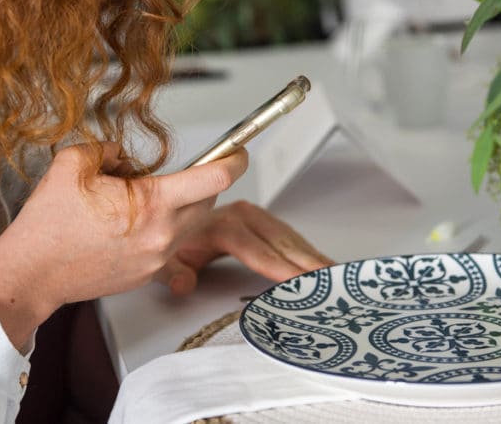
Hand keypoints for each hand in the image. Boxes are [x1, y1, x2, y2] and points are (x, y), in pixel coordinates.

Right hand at [0, 142, 247, 347]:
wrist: (30, 275)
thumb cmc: (48, 224)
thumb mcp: (73, 163)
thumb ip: (108, 149)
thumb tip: (124, 157)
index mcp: (152, 204)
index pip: (216, 178)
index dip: (234, 159)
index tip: (237, 151)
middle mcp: (163, 235)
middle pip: (209, 200)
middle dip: (202, 181)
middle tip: (179, 171)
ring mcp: (157, 259)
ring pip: (193, 224)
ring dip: (184, 207)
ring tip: (144, 198)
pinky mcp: (148, 275)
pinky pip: (173, 246)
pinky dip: (165, 230)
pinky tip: (133, 223)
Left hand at [154, 200, 333, 295]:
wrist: (171, 219)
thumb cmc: (174, 243)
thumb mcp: (165, 262)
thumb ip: (172, 274)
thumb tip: (183, 283)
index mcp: (220, 225)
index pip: (254, 247)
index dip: (276, 264)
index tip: (297, 279)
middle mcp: (241, 216)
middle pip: (280, 242)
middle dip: (306, 263)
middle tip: (329, 282)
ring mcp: (255, 216)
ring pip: (289, 238)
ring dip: (312, 257)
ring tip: (335, 276)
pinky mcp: (264, 220)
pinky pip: (290, 236)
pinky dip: (308, 251)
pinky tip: (322, 264)